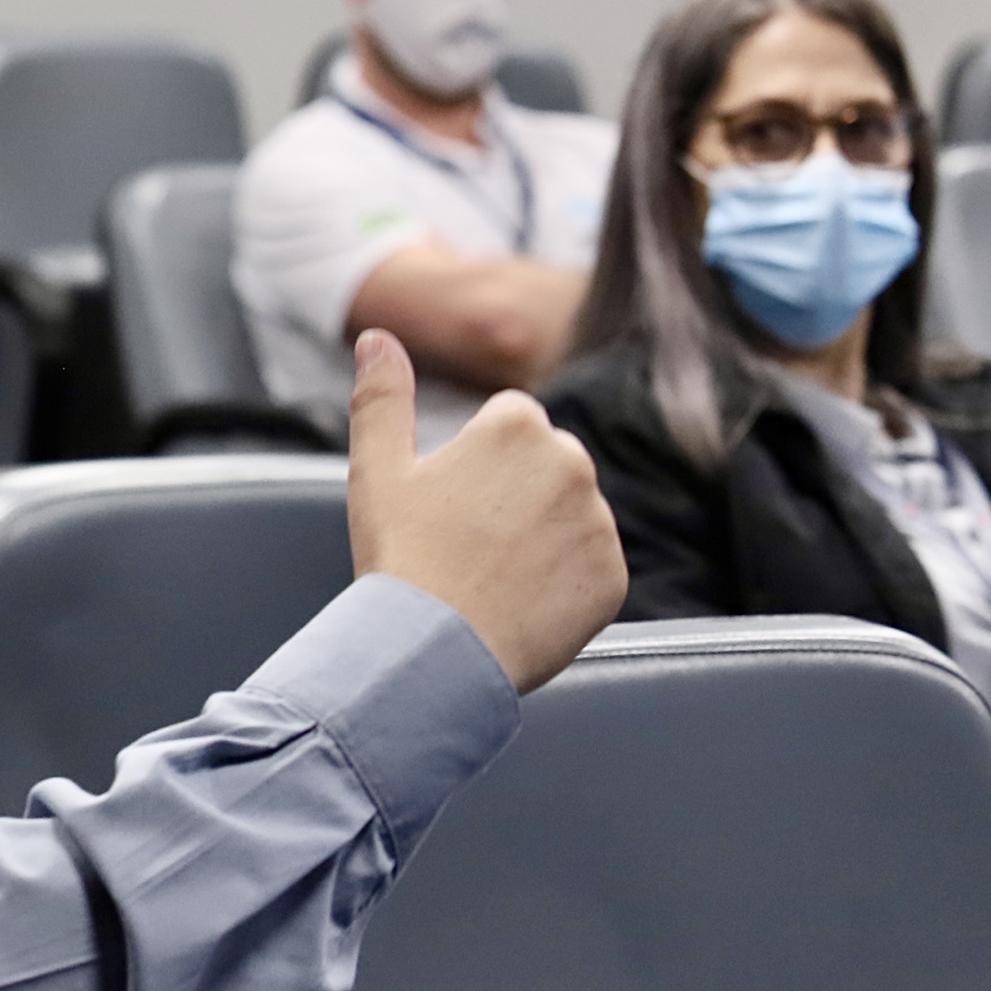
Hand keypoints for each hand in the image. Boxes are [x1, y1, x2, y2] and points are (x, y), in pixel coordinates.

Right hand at [344, 328, 625, 690]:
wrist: (432, 653)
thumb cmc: (400, 559)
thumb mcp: (376, 469)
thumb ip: (382, 395)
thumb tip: (376, 336)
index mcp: (517, 425)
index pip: (509, 424)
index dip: (475, 464)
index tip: (451, 505)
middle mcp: (571, 462)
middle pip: (547, 466)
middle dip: (517, 495)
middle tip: (468, 543)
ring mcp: (598, 522)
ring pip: (570, 517)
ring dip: (542, 538)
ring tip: (492, 577)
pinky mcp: (613, 577)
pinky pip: (591, 570)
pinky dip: (563, 584)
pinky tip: (519, 602)